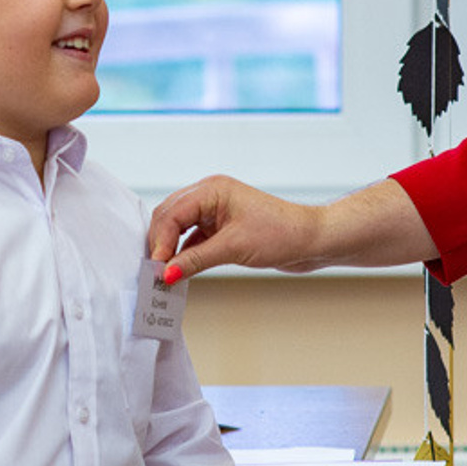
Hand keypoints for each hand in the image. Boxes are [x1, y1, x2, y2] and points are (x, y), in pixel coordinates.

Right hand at [147, 176, 431, 281]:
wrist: (312, 240)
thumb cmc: (281, 234)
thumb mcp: (234, 248)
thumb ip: (195, 260)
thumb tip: (166, 274)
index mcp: (211, 189)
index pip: (172, 213)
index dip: (160, 241)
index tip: (155, 267)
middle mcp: (210, 195)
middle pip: (169, 217)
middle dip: (159, 243)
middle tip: (154, 272)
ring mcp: (215, 210)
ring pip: (178, 228)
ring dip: (170, 250)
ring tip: (163, 275)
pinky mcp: (221, 227)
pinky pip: (192, 239)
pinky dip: (184, 254)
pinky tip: (179, 272)